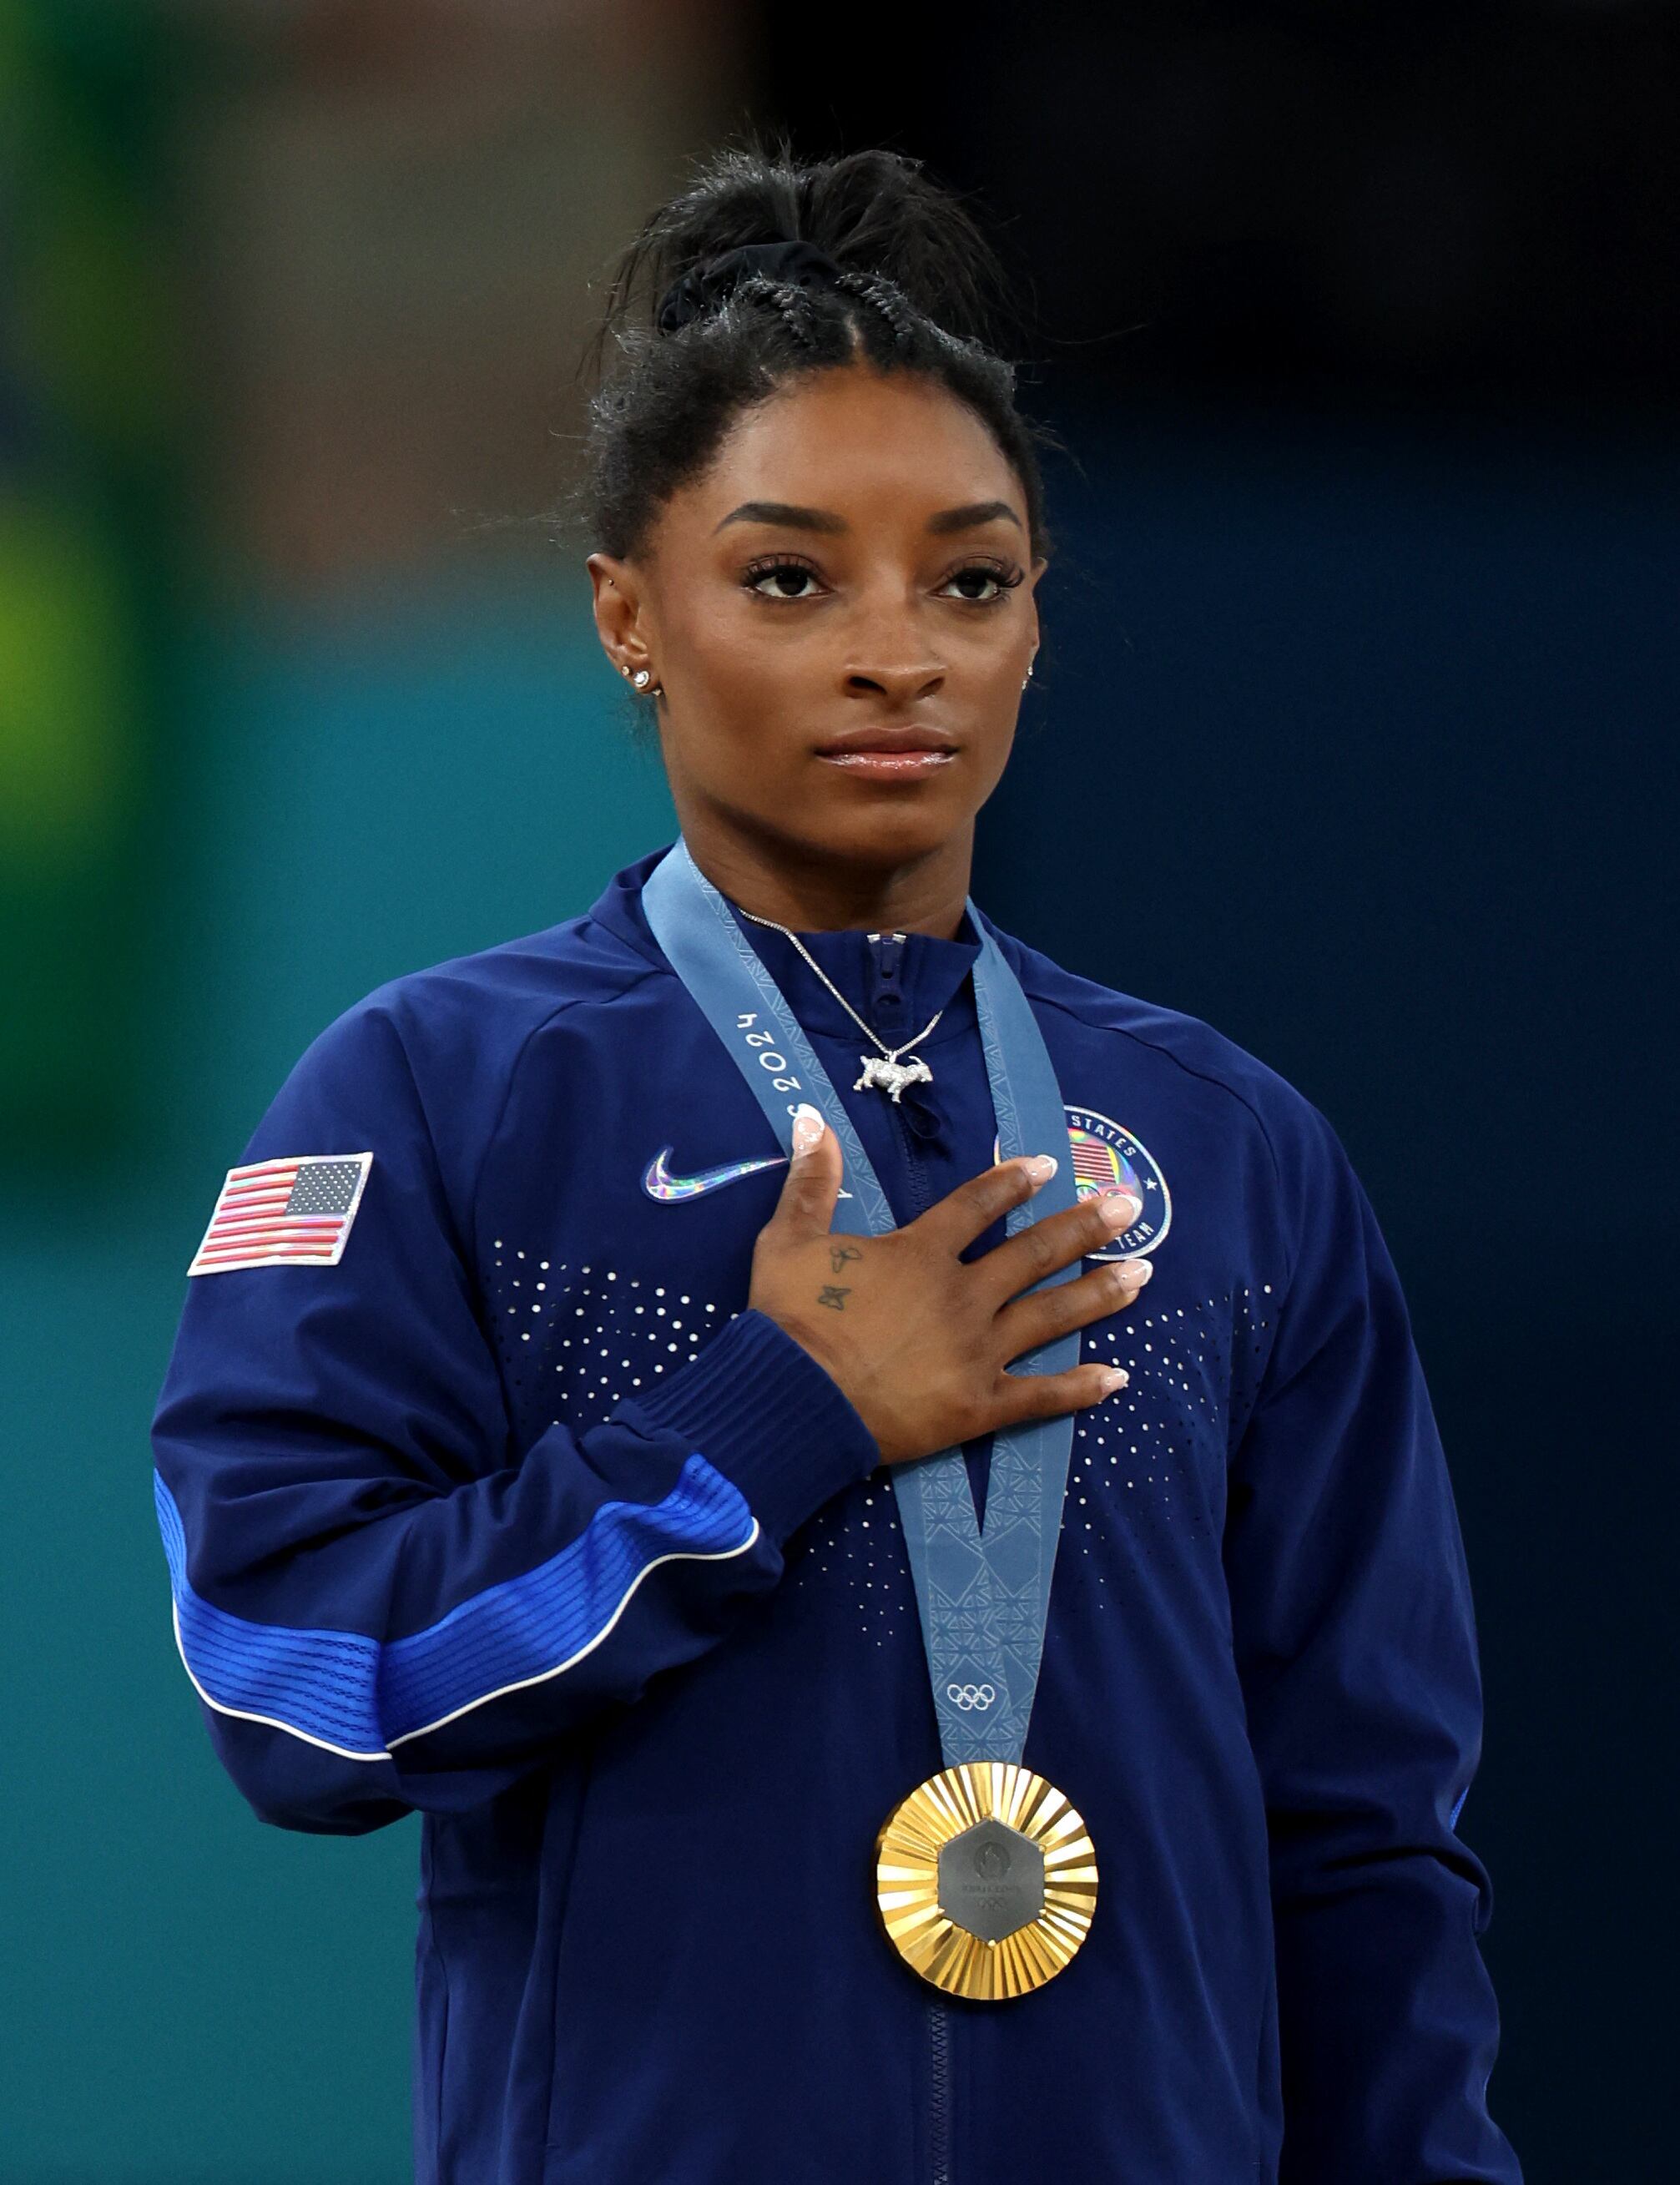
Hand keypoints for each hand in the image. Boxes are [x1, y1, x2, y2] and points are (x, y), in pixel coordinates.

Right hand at [747, 1104, 1152, 1467]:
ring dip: (1100, 1292)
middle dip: (1085, 1226)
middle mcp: (962, 1295)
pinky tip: (1118, 1377)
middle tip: (1130, 1206)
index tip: (1049, 1165)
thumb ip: (812, 1180)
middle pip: (1035, 1254)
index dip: (1013, 1182)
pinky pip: (1042, 1395)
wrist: (795, 1399)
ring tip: (1143, 1272)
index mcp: (921, 1253)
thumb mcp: (791, 1239)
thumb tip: (812, 1118)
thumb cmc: (790, 1319)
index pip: (978, 1206)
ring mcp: (978, 1352)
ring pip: (1053, 1316)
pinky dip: (1081, 1388)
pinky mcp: (981, 1405)